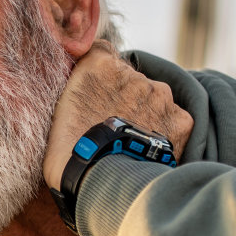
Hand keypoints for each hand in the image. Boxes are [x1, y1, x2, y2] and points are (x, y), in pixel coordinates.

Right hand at [42, 41, 193, 191]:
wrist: (100, 182)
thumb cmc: (69, 153)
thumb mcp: (56, 110)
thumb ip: (73, 87)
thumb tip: (81, 88)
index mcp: (99, 65)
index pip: (103, 53)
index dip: (100, 76)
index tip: (95, 96)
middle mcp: (134, 74)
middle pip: (132, 80)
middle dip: (124, 99)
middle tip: (111, 127)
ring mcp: (160, 96)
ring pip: (155, 100)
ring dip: (146, 114)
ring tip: (129, 143)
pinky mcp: (180, 120)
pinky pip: (174, 122)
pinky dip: (165, 134)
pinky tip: (147, 151)